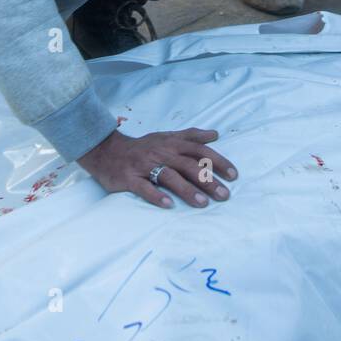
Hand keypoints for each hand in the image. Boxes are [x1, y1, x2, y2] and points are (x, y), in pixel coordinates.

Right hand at [77, 128, 236, 207]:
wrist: (107, 150)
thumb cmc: (143, 146)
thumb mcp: (167, 137)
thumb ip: (191, 136)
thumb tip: (215, 134)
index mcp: (172, 144)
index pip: (200, 151)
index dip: (218, 161)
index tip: (233, 175)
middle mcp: (161, 153)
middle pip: (188, 165)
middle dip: (208, 180)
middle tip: (225, 195)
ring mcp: (145, 166)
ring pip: (169, 176)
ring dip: (187, 190)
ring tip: (202, 204)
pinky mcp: (129, 179)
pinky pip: (144, 188)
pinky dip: (156, 196)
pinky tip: (169, 205)